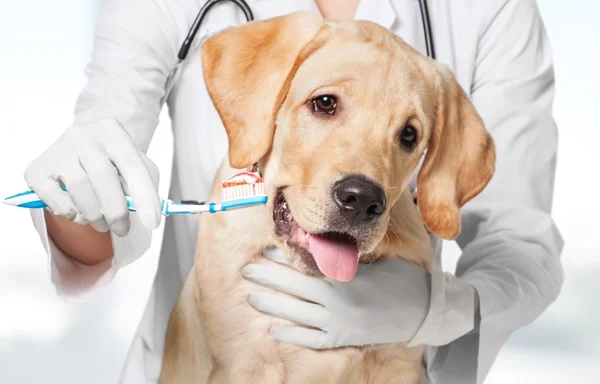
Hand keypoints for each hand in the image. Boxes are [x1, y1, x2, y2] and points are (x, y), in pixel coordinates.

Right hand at [24, 119, 160, 235]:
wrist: (79, 147)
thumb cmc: (112, 161)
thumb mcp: (135, 165)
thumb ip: (144, 185)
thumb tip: (148, 213)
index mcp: (112, 132)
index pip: (133, 165)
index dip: (145, 196)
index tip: (152, 222)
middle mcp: (83, 136)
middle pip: (103, 176)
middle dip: (117, 210)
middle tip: (122, 229)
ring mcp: (57, 150)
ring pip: (79, 188)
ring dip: (94, 215)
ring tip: (102, 224)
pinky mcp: (36, 169)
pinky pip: (54, 198)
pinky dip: (69, 212)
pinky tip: (78, 212)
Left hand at [242, 248, 432, 348]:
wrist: (421, 311)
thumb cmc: (399, 280)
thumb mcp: (375, 262)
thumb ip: (347, 256)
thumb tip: (323, 241)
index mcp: (343, 280)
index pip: (303, 268)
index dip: (281, 261)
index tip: (263, 253)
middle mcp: (336, 302)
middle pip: (293, 290)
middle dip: (268, 279)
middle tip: (247, 270)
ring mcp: (339, 323)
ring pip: (297, 314)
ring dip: (273, 305)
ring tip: (253, 296)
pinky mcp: (343, 339)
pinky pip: (312, 339)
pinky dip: (293, 335)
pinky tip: (276, 330)